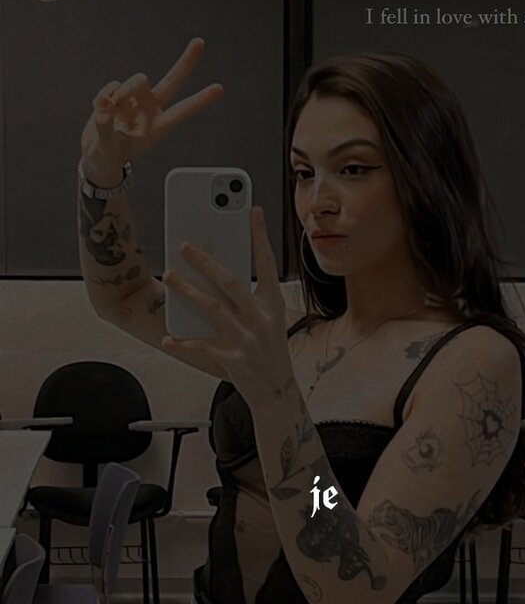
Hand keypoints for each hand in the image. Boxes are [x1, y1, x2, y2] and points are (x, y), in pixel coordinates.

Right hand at [80, 37, 222, 186]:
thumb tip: (105, 102)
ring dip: (123, 93)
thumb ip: (105, 124)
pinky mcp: (120, 93)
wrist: (98, 152)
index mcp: (158, 127)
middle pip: (172, 81)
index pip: (182, 111)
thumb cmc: (110, 154)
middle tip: (200, 43)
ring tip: (108, 111)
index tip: (219, 89)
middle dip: (186, 62)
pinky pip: (113, 85)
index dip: (200, 101)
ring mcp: (137, 99)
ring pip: (137, 81)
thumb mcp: (108, 147)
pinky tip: (102, 108)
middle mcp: (151, 109)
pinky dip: (104, 96)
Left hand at [161, 207, 292, 402]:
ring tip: (169, 276)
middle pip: (230, 282)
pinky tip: (168, 338)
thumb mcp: (269, 323)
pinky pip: (201, 347)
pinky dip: (183, 343)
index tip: (253, 210)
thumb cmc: (270, 354)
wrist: (277, 394)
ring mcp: (247, 340)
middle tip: (184, 245)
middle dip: (205, 261)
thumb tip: (219, 273)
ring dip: (187, 291)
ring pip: (211, 309)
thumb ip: (249, 300)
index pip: (267, 264)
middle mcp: (261, 320)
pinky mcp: (232, 360)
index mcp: (272, 306)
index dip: (260, 236)